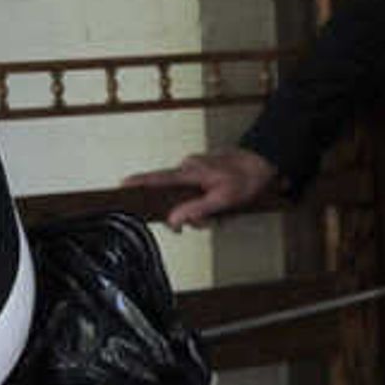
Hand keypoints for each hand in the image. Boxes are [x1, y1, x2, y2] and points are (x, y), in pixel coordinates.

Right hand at [124, 146, 283, 227]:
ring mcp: (194, 169)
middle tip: (209, 223)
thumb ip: (196, 210)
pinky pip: (194, 193)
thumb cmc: (246, 179)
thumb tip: (173, 221)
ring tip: (223, 214)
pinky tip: (222, 207)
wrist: (263, 162)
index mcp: (190, 172)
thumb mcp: (223, 200)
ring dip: (201, 212)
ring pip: (186, 198)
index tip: (121, 185)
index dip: (139, 182)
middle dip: (189, 215)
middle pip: (173, 197)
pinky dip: (205, 204)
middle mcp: (188, 167)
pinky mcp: (201, 172)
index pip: (158, 178)